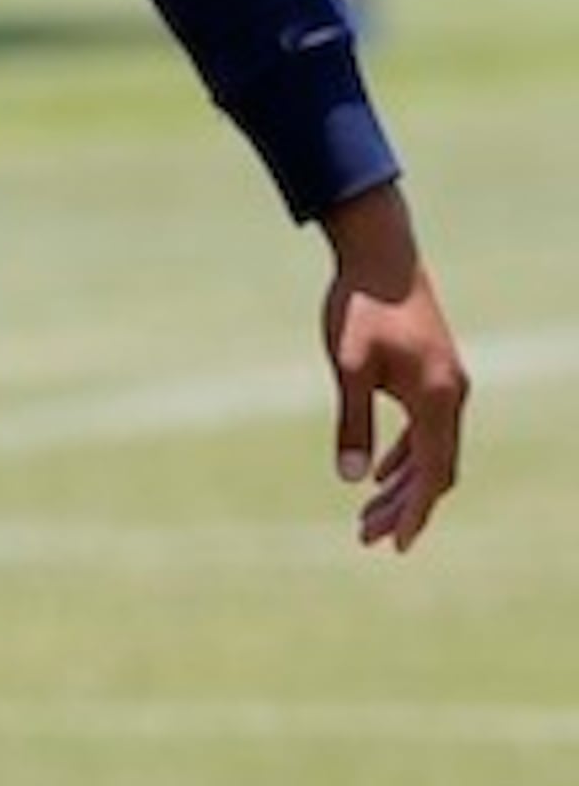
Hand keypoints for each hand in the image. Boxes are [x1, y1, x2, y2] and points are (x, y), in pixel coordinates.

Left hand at [315, 182, 467, 550]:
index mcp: (437, 400)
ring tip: (368, 516)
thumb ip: (352, 421)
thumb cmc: (359, 308)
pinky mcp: (434, 375)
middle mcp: (452, 398)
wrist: (379, 254)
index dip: (414, 512)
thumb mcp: (348, 366)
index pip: (432, 473)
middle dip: (403, 507)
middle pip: (434, 470)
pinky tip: (379, 472)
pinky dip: (405, 455)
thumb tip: (351, 477)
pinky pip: (426, 430)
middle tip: (368, 539)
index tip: (396, 545)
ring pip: (430, 452)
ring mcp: (447, 386)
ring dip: (402, 484)